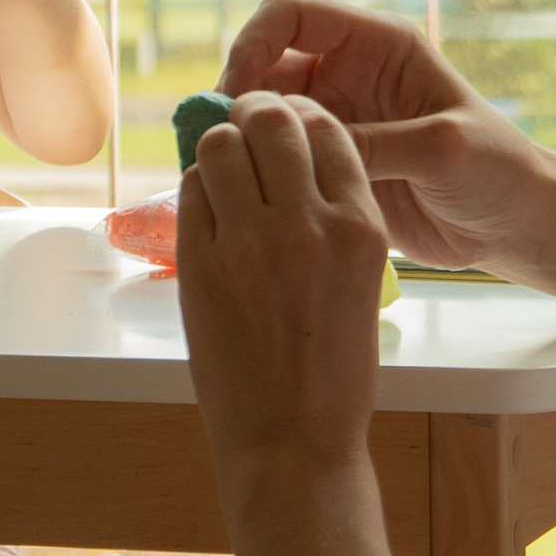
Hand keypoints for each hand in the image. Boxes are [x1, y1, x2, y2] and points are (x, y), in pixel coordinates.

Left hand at [178, 95, 391, 486]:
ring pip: (223, 144)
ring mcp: (251, 243)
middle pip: (272, 121)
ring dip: (221, 145)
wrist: (293, 442)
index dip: (300, 115)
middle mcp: (310, 224)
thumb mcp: (363, 284)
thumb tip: (293, 163)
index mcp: (361, 228)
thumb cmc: (334, 372)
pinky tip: (207, 206)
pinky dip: (197, 187)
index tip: (286, 120)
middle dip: (255, 113)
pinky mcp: (202, 265)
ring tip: (223, 165)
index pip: (328, 129)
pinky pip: (192, 192)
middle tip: (245, 124)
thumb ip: (335, 220)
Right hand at [220, 0, 549, 273]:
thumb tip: (300, 147)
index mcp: (376, 45)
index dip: (254, 41)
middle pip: (263, 63)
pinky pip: (276, 159)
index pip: (291, 14)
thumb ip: (374, 143)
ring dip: (239, 137)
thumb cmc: (497, 169)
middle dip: (235, 97)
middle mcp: (346, 74)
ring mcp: (334, 120)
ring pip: (261, 115)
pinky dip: (253, 172)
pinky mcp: (328, 164)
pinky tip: (244, 200)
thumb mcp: (442, 149)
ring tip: (226, 177)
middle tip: (223, 145)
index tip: (238, 91)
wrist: (514, 224)